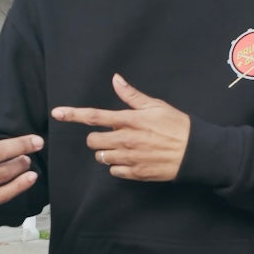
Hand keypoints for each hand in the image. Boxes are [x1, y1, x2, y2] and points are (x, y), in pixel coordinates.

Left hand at [51, 74, 189, 180]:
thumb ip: (132, 96)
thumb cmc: (177, 125)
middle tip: (112, 134)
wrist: (196, 152)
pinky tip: (130, 159)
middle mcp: (126, 140)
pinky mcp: (136, 173)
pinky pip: (114, 171)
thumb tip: (115, 79)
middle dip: (98, 137)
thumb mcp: (156, 106)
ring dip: (107, 151)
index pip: (94, 116)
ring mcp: (130, 158)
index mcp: (129, 120)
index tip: (57, 113)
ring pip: (102, 157)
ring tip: (124, 147)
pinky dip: (118, 165)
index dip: (73, 114)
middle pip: (93, 141)